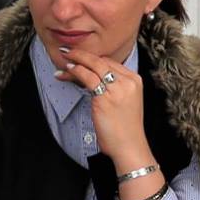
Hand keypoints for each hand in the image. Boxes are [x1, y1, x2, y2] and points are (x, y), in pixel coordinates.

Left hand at [54, 47, 148, 165]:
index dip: (93, 59)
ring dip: (76, 61)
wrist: (129, 146)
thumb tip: (91, 78)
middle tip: (68, 52)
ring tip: (64, 60)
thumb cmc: (124, 128)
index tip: (81, 58)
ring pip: (93, 66)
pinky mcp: (105, 97)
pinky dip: (75, 72)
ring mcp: (117, 89)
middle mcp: (128, 81)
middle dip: (82, 55)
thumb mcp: (125, 102)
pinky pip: (87, 78)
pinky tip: (66, 72)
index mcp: (135, 80)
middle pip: (102, 61)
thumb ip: (114, 88)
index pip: (111, 62)